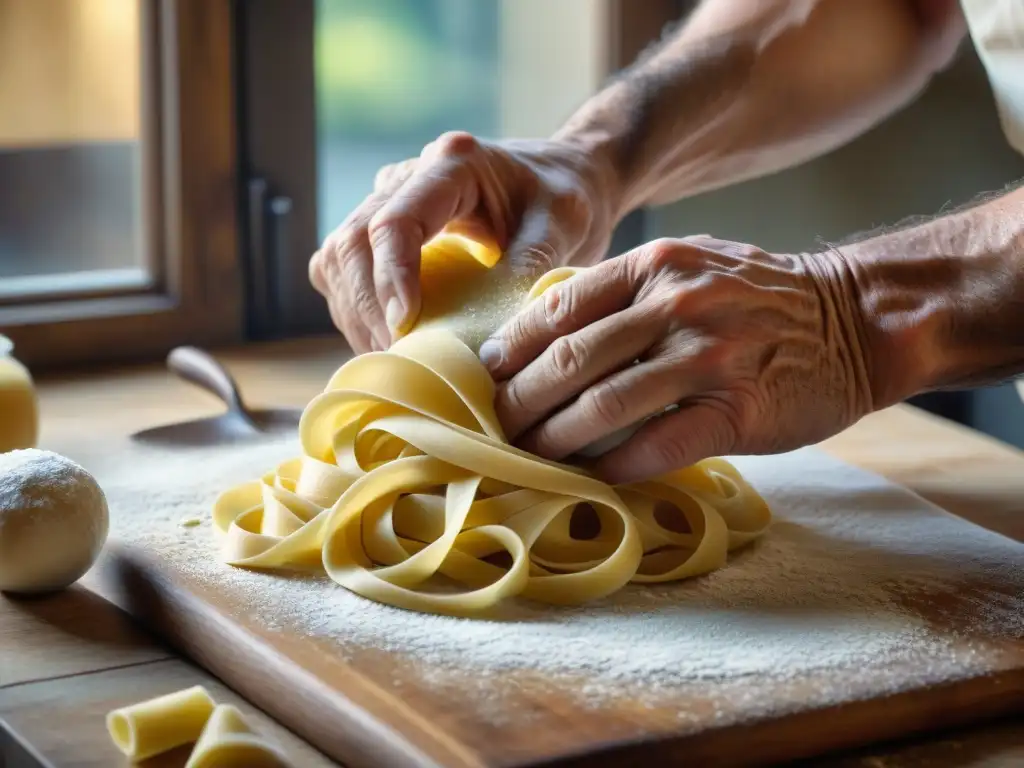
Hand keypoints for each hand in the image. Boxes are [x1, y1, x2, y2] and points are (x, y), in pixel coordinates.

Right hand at [309, 132, 617, 353]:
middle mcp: (407, 177)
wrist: (562, 179)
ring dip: (357, 316)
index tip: (407, 330)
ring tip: (395, 360)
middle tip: (402, 360)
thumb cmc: (566, 198)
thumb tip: (492, 341)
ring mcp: (386, 202)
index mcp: (452, 164)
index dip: (391, 279)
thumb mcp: (564, 226)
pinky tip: (389, 345)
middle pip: (353, 242)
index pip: (395, 221)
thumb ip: (530, 270)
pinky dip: (357, 314)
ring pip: (337, 259)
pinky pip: (343, 273)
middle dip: (369, 309)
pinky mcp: (380, 232)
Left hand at [480, 236, 875, 483]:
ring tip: (528, 457)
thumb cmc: (758, 298)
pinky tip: (592, 478)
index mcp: (655, 266)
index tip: (486, 376)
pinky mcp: (738, 409)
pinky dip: (615, 467)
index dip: (512, 347)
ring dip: (555, 440)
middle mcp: (676, 305)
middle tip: (495, 427)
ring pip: (604, 406)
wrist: (855, 318)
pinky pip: (658, 445)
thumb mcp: (690, 266)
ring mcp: (709, 356)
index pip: (559, 308)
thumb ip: (625, 291)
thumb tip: (549, 330)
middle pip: (570, 360)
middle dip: (520, 401)